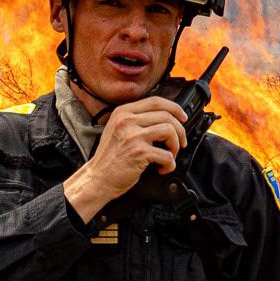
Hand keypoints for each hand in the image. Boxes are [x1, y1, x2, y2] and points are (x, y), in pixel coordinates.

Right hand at [62, 96, 186, 222]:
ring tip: (169, 156)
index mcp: (123, 112)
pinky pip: (167, 155)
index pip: (156, 101)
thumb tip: (166, 119)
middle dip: (179, 131)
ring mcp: (133, 136)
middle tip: (180, 143)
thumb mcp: (118, 130)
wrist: (97, 179)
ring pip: (169, 131)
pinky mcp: (139, 152)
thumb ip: (136, 121)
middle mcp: (127, 121)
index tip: (182, 118)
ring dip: (175, 146)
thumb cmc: (110, 159)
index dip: (174, 108)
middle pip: (167, 115)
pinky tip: (162, 168)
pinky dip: (169, 164)